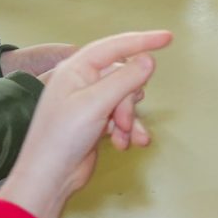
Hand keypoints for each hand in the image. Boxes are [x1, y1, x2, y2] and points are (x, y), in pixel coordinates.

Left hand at [0, 29, 170, 217]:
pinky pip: (121, 117)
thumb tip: (149, 59)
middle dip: (129, 101)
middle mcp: (82, 82)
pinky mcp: (95, 122)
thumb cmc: (63, 137)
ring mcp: (89, 103)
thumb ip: (125, 79)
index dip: (142, 40)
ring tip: (124, 138)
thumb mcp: (95, 104)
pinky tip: (125, 145)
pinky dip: (127, 131)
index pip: (114, 46)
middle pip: (124, 77)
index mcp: (76, 69)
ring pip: (125, 99)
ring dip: (130, 119)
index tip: (168, 38)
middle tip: (124, 121)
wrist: (49, 178)